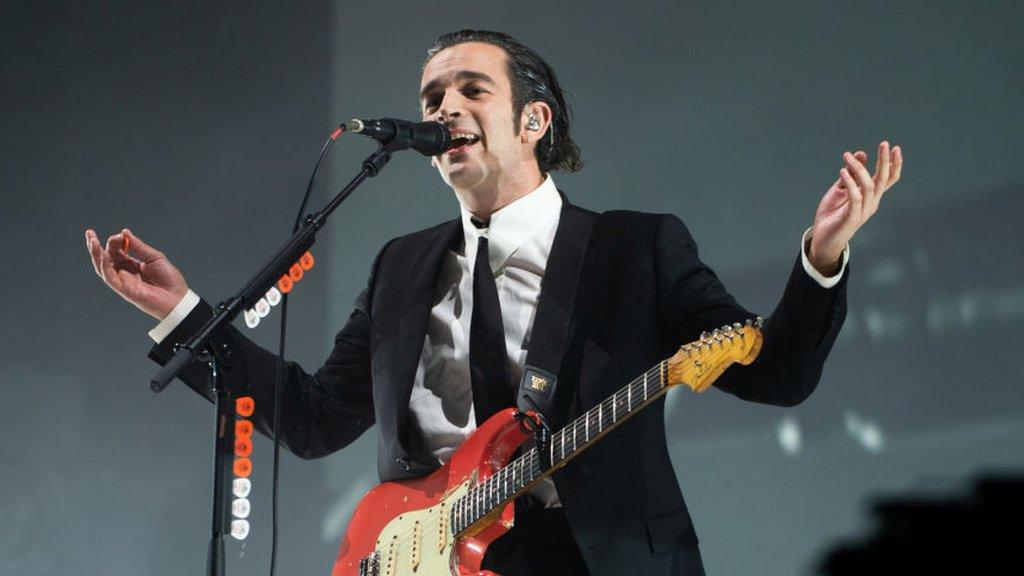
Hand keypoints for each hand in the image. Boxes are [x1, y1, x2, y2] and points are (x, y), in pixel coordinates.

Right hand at [85, 228, 188, 319]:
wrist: (177, 297)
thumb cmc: (169, 279)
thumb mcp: (154, 257)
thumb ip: (138, 246)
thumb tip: (124, 232)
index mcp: (132, 264)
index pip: (116, 251)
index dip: (115, 241)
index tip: (120, 235)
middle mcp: (125, 272)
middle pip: (106, 258)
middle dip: (97, 246)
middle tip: (90, 233)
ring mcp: (123, 281)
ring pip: (103, 267)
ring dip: (95, 254)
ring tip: (92, 241)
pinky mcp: (123, 290)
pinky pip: (109, 278)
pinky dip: (105, 266)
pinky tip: (103, 256)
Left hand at [809, 141, 903, 273]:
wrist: (822, 238)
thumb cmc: (832, 214)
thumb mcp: (841, 190)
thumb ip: (850, 174)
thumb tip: (861, 153)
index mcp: (870, 196)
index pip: (888, 179)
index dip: (894, 165)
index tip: (895, 148)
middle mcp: (871, 203)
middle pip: (882, 180)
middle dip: (885, 161)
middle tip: (884, 144)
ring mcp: (863, 211)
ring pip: (868, 186)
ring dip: (859, 168)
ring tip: (847, 156)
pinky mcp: (852, 217)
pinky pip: (855, 197)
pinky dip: (850, 183)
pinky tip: (842, 172)